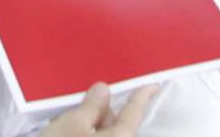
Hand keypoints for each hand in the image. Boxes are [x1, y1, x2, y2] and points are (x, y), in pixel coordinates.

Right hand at [40, 84, 159, 136]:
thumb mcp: (72, 123)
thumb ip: (92, 105)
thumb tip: (103, 91)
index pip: (133, 113)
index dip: (141, 97)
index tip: (151, 86)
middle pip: (117, 127)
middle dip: (103, 114)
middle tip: (87, 102)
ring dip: (91, 128)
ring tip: (68, 123)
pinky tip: (68, 135)